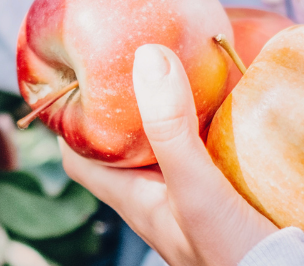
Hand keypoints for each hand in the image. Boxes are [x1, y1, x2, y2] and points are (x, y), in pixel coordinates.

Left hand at [62, 45, 277, 265]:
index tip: (79, 74)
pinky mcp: (227, 195)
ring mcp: (192, 196)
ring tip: (183, 63)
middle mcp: (157, 196)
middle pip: (123, 144)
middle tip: (134, 57)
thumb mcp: (194, 185)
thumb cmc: (228, 250)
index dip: (70, 119)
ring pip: (169, 144)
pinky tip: (233, 100)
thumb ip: (170, 128)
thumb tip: (148, 57)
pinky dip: (215, 123)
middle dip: (125, 102)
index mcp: (133, 198)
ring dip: (173, 109)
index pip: (79, 156)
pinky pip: (211, 151)